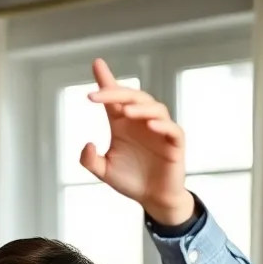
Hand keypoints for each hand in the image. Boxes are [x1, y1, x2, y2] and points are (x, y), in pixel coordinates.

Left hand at [80, 58, 193, 225]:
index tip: (97, 64)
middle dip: (115, 94)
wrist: (152, 199)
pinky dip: (162, 126)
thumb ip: (90, 161)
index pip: (114, 99)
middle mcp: (142, 122)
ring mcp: (160, 131)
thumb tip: (87, 144)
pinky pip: (171, 130)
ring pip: (154, 109)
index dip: (107, 81)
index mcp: (123, 124)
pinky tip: (151, 125)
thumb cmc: (130, 180)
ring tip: (124, 111)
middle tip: (97, 95)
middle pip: (132, 98)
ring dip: (140, 108)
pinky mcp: (175, 143)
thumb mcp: (104, 172)